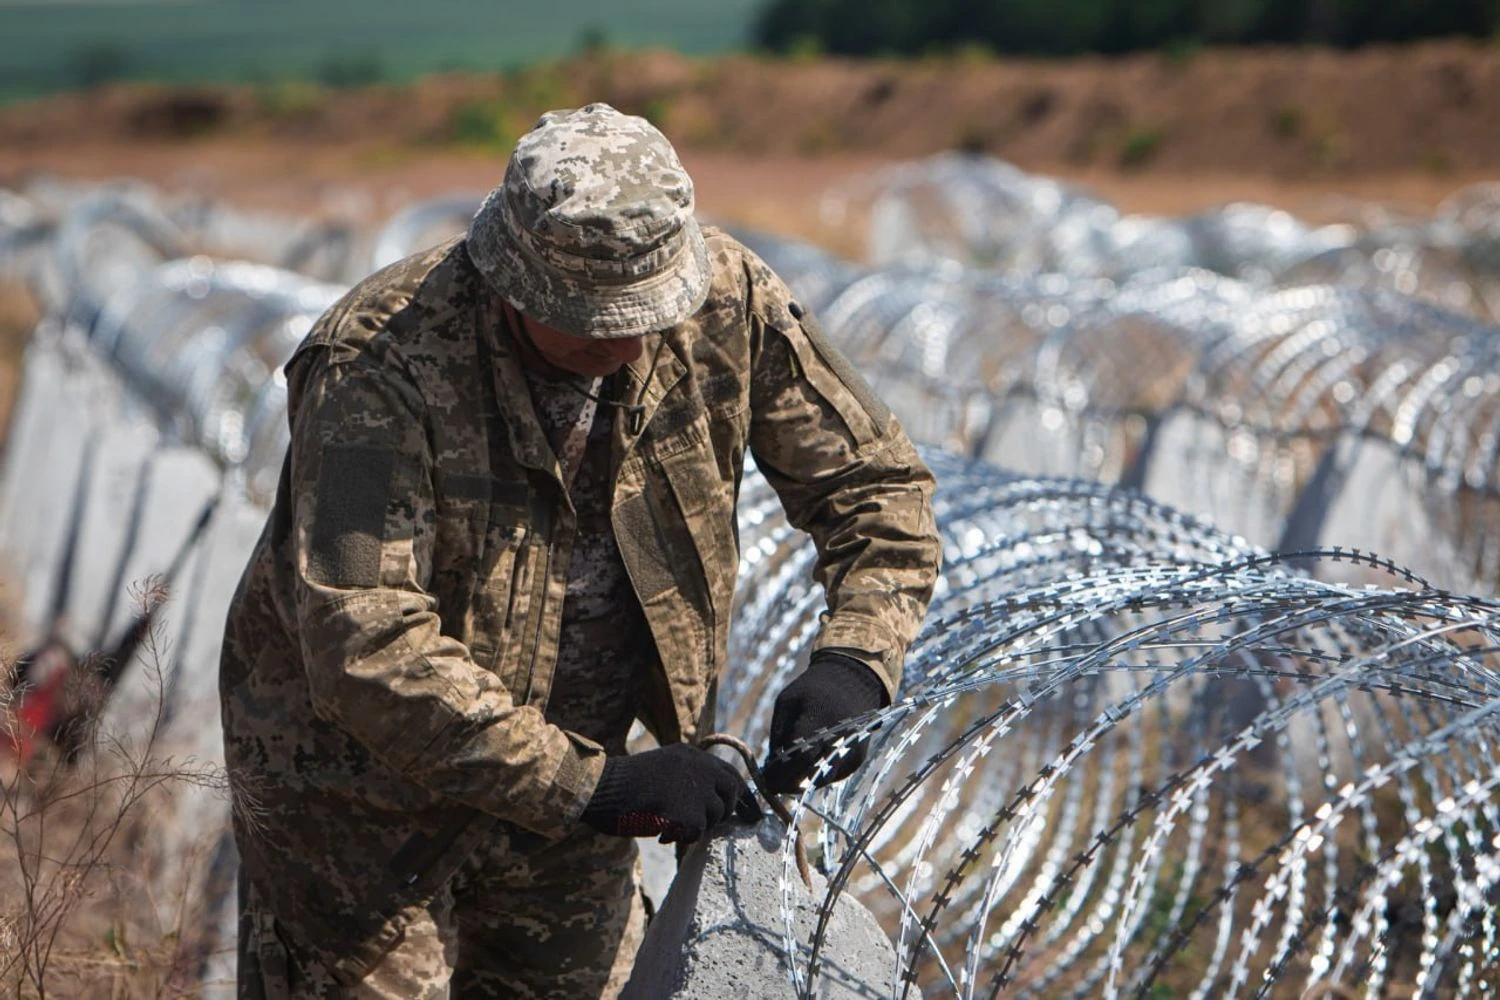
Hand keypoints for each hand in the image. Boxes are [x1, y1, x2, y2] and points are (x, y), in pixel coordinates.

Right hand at [581, 743, 761, 843]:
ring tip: (668, 824)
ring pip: (715, 814)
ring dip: (696, 825)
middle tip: (703, 824)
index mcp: (689, 754)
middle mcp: (698, 766)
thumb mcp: (660, 769)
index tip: (745, 811)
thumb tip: (711, 801)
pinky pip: (698, 832)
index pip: (729, 772)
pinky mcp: (689, 812)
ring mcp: (695, 788)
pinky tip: (661, 832)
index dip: (739, 794)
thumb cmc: (621, 785)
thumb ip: (685, 776)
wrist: (599, 789)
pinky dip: (682, 837)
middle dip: (724, 811)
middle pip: (732, 791)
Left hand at [761, 651, 888, 794]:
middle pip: (810, 772)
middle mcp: (839, 738)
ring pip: (820, 780)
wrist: (852, 683)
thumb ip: (779, 733)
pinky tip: (803, 769)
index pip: (798, 756)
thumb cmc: (812, 690)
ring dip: (802, 782)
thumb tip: (771, 766)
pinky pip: (831, 776)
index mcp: (821, 718)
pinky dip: (816, 776)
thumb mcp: (787, 702)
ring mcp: (850, 751)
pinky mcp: (856, 760)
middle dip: (788, 782)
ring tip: (785, 778)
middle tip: (772, 785)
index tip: (765, 781)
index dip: (780, 771)